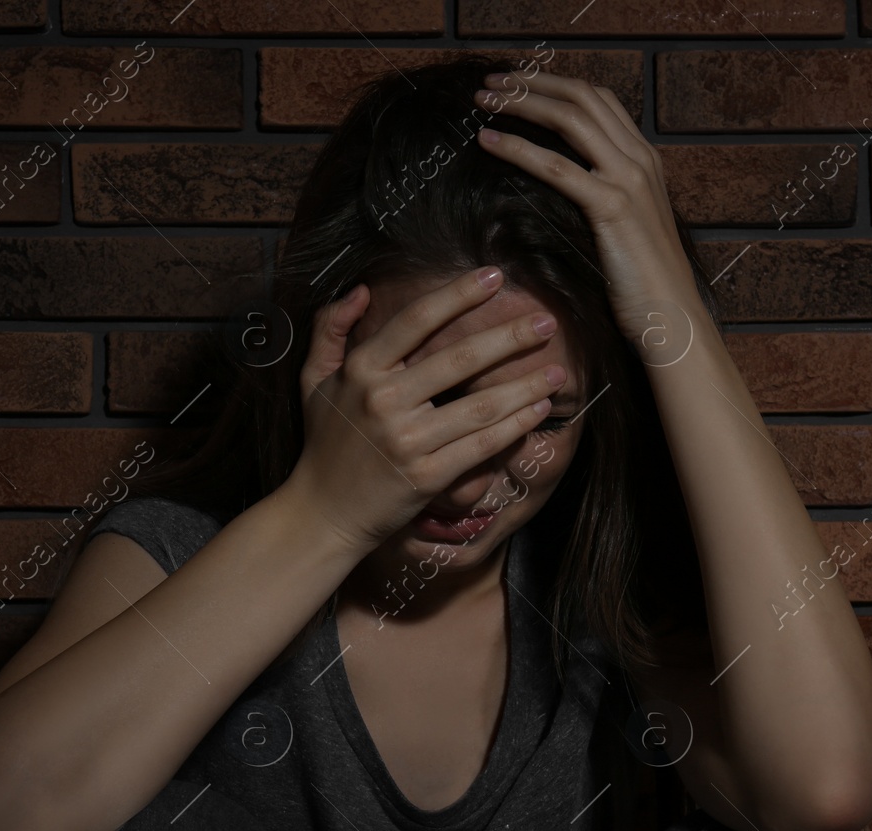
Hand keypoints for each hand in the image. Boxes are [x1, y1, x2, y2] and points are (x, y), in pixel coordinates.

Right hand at [284, 267, 567, 554]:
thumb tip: (360, 290)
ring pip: (481, 405)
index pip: (416, 321)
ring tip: (557, 371)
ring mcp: (407, 440)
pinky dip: (515, 426)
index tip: (494, 276)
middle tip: (546, 322)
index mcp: (361, 370)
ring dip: (526, 385)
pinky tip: (539, 410)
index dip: (458, 295)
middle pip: (460, 358)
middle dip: (510, 337)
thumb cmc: (324, 444)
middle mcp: (384, 400)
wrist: (321, 513)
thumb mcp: (314, 380)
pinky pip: (482, 445)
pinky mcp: (427, 476)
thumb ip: (330, 330)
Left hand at [474, 69, 700, 348]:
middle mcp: (640, 159)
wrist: (672, 317)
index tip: (518, 84)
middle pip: (582, 97)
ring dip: (522, 102)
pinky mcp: (612, 206)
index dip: (555, 85)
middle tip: (492, 81)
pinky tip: (489, 142)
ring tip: (484, 100)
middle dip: (533, 82)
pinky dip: (518, 147)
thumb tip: (565, 189)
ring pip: (570, 118)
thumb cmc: (644, 285)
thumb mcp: (626, 229)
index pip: (598, 101)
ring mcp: (629, 179)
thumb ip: (602, 199)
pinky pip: (556, 166)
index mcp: (645, 160)